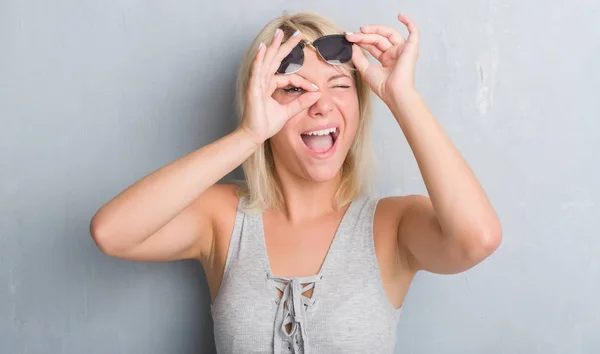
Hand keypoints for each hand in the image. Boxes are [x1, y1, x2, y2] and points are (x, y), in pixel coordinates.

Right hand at [239, 30, 320, 145]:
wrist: (255, 135)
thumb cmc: (266, 123)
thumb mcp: (288, 112)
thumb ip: (301, 102)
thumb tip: (316, 95)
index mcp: (270, 85)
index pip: (290, 77)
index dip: (304, 81)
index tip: (316, 88)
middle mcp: (263, 81)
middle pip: (277, 59)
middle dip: (286, 46)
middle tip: (296, 33)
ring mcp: (257, 83)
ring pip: (267, 60)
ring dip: (273, 46)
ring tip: (279, 33)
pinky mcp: (253, 88)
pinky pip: (257, 71)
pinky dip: (259, 59)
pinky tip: (262, 48)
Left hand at [345, 13, 419, 105]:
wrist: (394, 93)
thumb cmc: (383, 87)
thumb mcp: (365, 70)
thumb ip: (358, 57)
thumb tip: (352, 46)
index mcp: (387, 60)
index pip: (373, 45)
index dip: (361, 40)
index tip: (349, 38)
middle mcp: (395, 54)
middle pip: (379, 38)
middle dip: (364, 36)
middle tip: (352, 35)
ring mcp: (403, 50)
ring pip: (389, 34)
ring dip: (375, 29)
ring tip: (363, 29)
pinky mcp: (411, 48)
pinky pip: (414, 32)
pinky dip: (409, 23)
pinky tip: (400, 16)